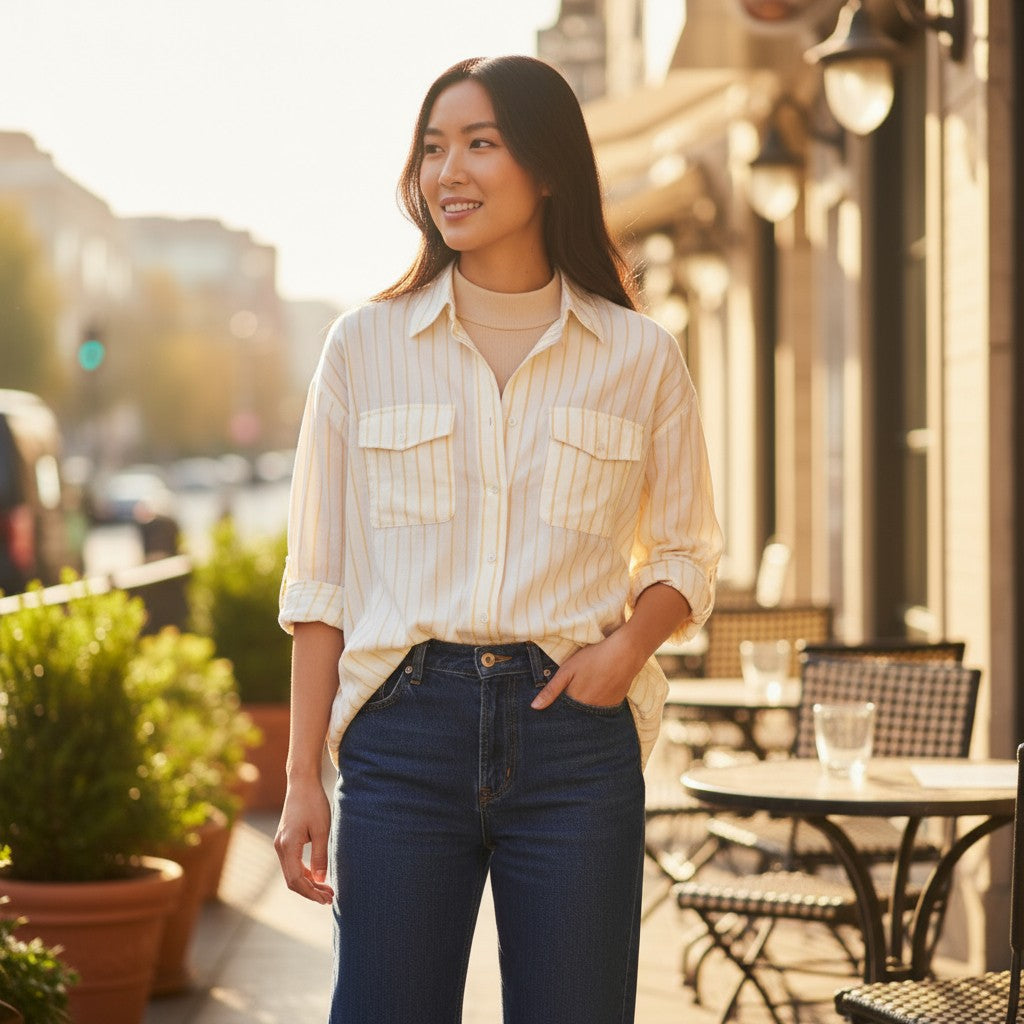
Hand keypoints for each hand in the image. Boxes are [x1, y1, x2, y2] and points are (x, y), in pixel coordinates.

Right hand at [274, 776, 334, 904]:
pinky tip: (317, 875)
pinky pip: (292, 863)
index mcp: (287, 846)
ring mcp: (281, 844)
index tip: (327, 899)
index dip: (311, 892)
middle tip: (330, 897)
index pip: (296, 880)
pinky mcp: (285, 840)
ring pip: (291, 873)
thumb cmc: (313, 803)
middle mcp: (280, 847)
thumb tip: (321, 880)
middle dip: (310, 891)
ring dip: (308, 883)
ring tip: (327, 889)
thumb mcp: (322, 830)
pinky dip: (304, 872)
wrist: (302, 783)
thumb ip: (320, 856)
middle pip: (292, 880)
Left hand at [530, 630, 645, 709]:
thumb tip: (534, 707)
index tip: (553, 705)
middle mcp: (590, 709)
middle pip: (575, 715)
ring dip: (584, 707)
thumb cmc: (593, 658)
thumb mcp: (567, 670)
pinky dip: (597, 703)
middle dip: (570, 710)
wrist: (625, 653)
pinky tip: (598, 690)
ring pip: (589, 713)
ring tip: (586, 689)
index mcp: (575, 702)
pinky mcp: (616, 704)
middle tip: (573, 691)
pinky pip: (602, 709)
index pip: (561, 714)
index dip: (556, 709)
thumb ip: (551, 690)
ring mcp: (604, 708)